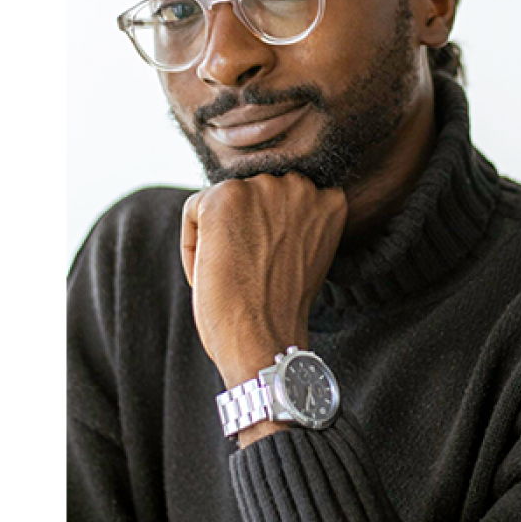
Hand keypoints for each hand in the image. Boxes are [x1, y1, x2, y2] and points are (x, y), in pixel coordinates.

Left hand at [181, 174, 347, 395]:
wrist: (265, 337)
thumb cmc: (282, 308)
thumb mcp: (306, 252)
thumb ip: (294, 221)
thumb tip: (264, 210)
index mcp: (327, 199)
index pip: (281, 199)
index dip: (268, 236)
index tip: (266, 265)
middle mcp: (299, 184)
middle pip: (251, 196)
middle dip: (244, 230)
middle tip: (248, 270)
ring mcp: (261, 187)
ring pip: (222, 202)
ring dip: (219, 234)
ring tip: (233, 272)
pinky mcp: (225, 196)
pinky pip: (193, 211)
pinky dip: (193, 245)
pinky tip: (212, 272)